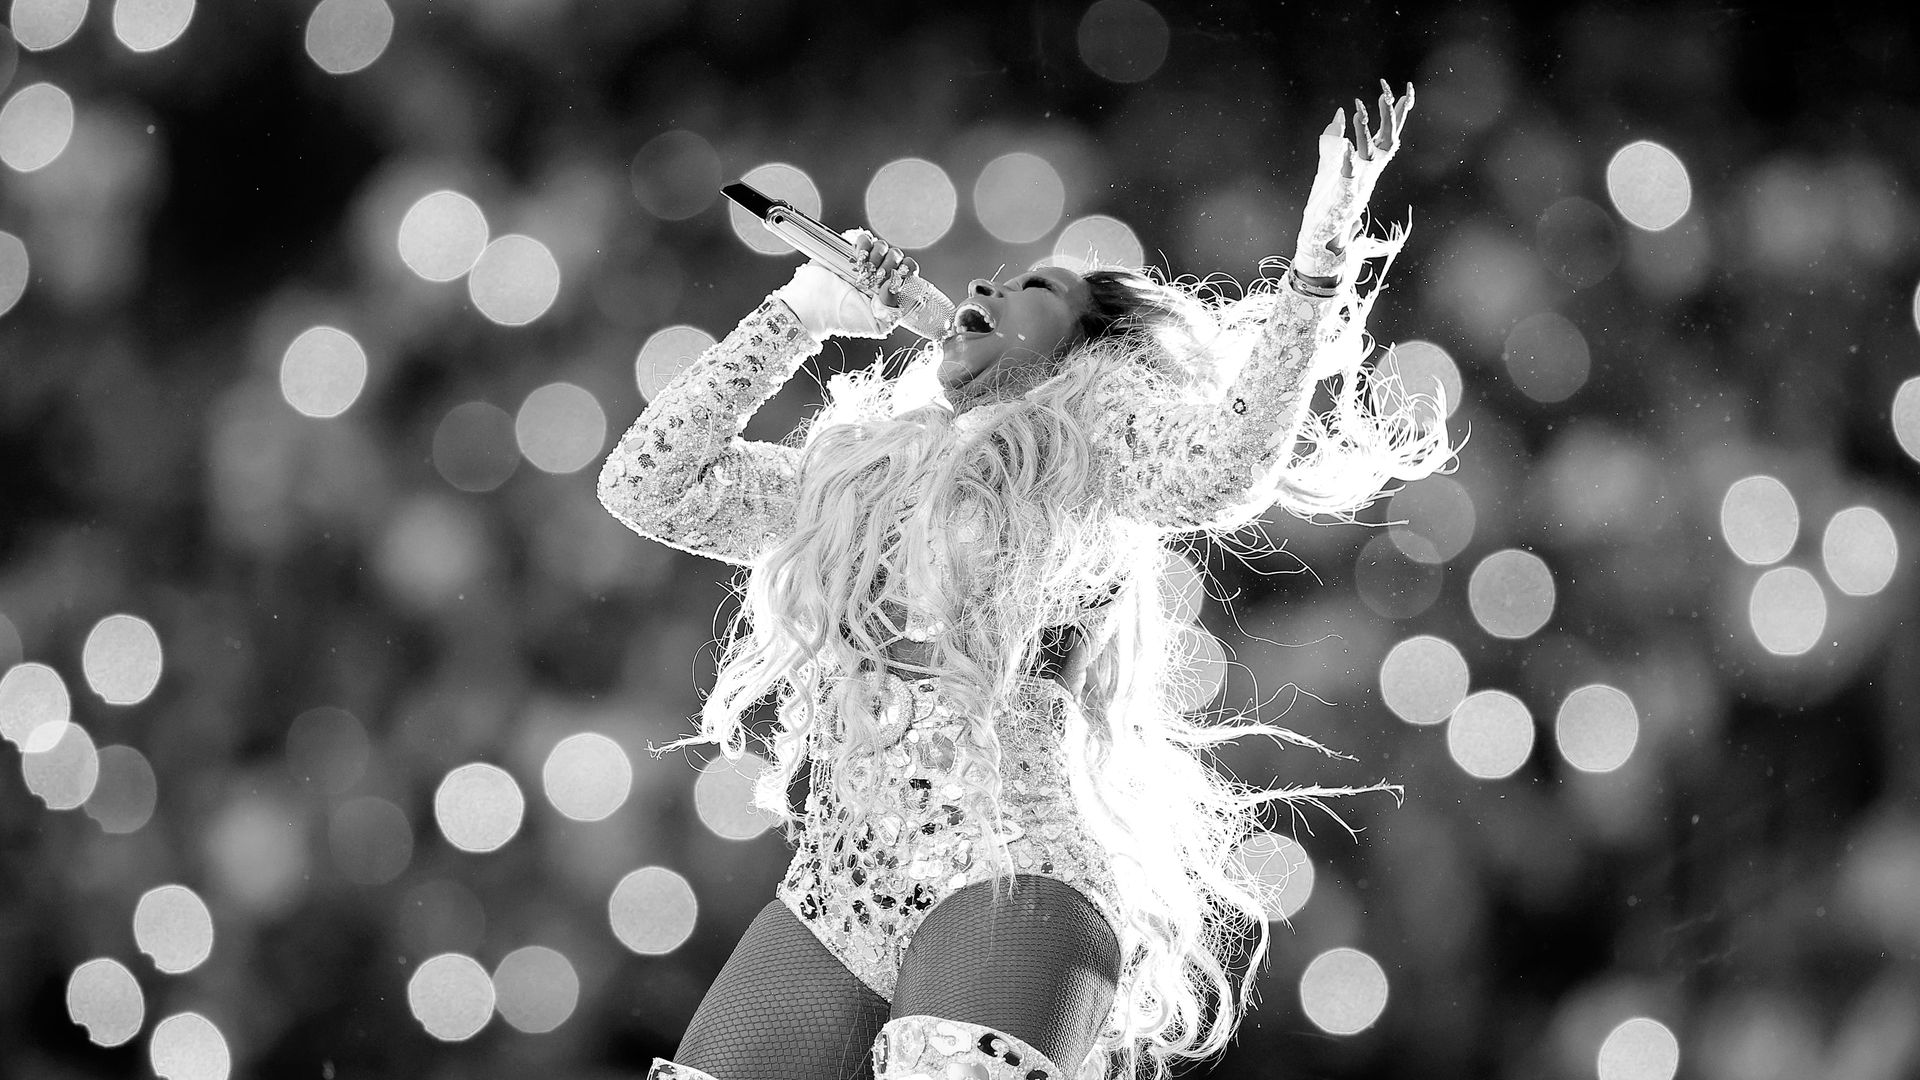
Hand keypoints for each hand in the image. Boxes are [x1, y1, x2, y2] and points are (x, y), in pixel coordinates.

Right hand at [771, 229, 915, 340]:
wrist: (815, 308)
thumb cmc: (843, 319)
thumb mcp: (876, 324)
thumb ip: (894, 311)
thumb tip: (896, 288)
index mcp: (889, 290)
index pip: (909, 272)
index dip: (906, 273)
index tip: (893, 282)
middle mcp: (879, 275)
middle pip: (898, 256)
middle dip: (890, 266)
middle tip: (876, 279)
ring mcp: (865, 262)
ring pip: (883, 246)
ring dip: (877, 257)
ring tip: (864, 271)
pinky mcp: (850, 251)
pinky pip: (865, 239)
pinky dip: (864, 245)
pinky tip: (858, 258)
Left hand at [1294, 81, 1413, 280]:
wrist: (1322, 243)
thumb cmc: (1327, 206)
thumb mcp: (1330, 166)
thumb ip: (1334, 139)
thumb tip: (1340, 112)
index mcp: (1368, 167)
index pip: (1388, 135)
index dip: (1397, 114)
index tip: (1407, 90)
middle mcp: (1369, 175)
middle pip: (1387, 141)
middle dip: (1389, 117)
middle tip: (1387, 93)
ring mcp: (1358, 187)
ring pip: (1369, 156)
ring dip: (1365, 133)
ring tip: (1360, 111)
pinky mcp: (1343, 199)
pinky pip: (1349, 178)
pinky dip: (1348, 162)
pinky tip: (1346, 147)